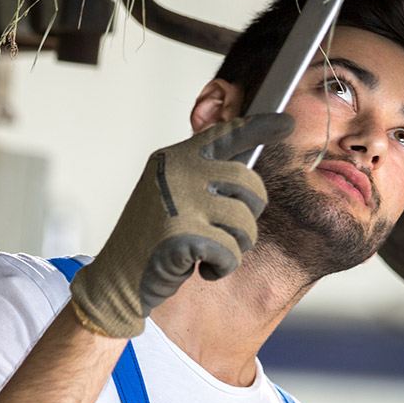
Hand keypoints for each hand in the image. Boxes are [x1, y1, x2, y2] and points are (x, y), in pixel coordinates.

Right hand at [69, 114, 294, 336]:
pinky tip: (198, 268)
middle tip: (225, 233)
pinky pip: (230, 253)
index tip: (286, 123)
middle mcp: (178, 172)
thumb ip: (203, 178)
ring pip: (245, 222)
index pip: (226, 134)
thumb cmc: (151, 239)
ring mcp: (180, 202)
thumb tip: (248, 174)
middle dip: (249, 215)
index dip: (261, 127)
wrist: (117, 278)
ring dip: (235, 246)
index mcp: (174, 158)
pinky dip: (221, 267)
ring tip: (208, 251)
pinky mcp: (184, 236)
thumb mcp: (172, 194)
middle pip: (249, 184)